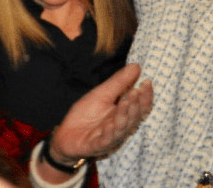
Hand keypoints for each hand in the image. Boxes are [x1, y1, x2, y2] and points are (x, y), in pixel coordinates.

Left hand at [35, 64, 152, 181]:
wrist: (65, 135)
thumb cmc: (86, 114)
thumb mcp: (101, 94)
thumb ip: (119, 82)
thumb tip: (136, 66)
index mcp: (125, 113)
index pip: (141, 105)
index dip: (145, 95)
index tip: (147, 81)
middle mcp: (121, 126)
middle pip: (135, 117)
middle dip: (137, 104)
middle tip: (136, 90)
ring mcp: (110, 137)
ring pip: (122, 127)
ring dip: (125, 115)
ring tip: (126, 101)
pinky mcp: (96, 146)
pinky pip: (106, 140)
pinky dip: (109, 133)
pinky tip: (110, 124)